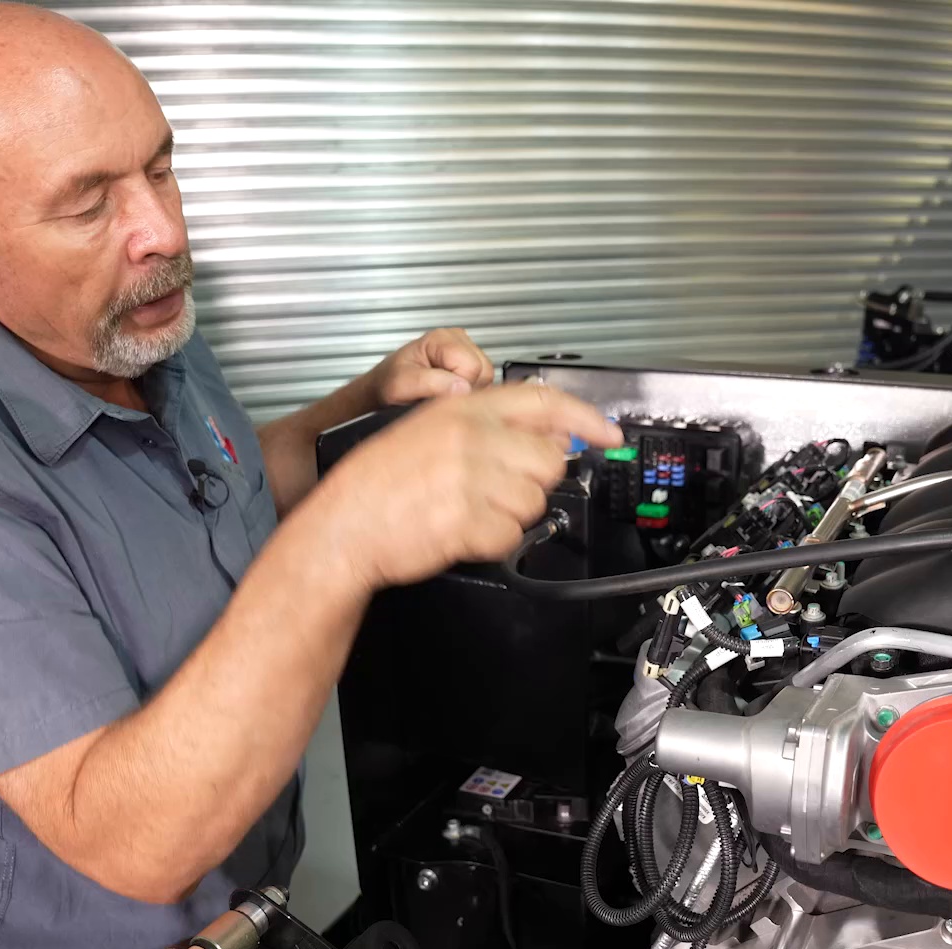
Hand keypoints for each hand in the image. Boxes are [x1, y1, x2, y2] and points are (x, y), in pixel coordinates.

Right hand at [306, 383, 620, 590]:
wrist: (343, 528)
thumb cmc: (380, 484)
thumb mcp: (429, 430)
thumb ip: (487, 424)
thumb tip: (551, 433)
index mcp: (461, 409)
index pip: (543, 402)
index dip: (586, 417)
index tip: (608, 434)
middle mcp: (469, 437)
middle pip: (548, 461)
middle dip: (531, 483)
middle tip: (493, 491)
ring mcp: (469, 479)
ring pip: (533, 502)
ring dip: (508, 515)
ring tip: (466, 511)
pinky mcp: (467, 520)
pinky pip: (510, 537)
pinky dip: (491, 543)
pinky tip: (459, 532)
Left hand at [365, 328, 496, 406]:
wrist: (384, 389)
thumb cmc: (389, 384)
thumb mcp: (402, 385)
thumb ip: (430, 383)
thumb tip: (462, 387)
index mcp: (441, 338)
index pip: (472, 367)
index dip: (459, 386)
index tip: (438, 393)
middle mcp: (457, 339)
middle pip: (484, 371)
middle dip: (465, 389)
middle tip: (439, 393)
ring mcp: (465, 350)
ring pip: (487, 377)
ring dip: (468, 391)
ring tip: (442, 391)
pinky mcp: (469, 363)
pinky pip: (484, 382)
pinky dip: (469, 391)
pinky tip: (450, 391)